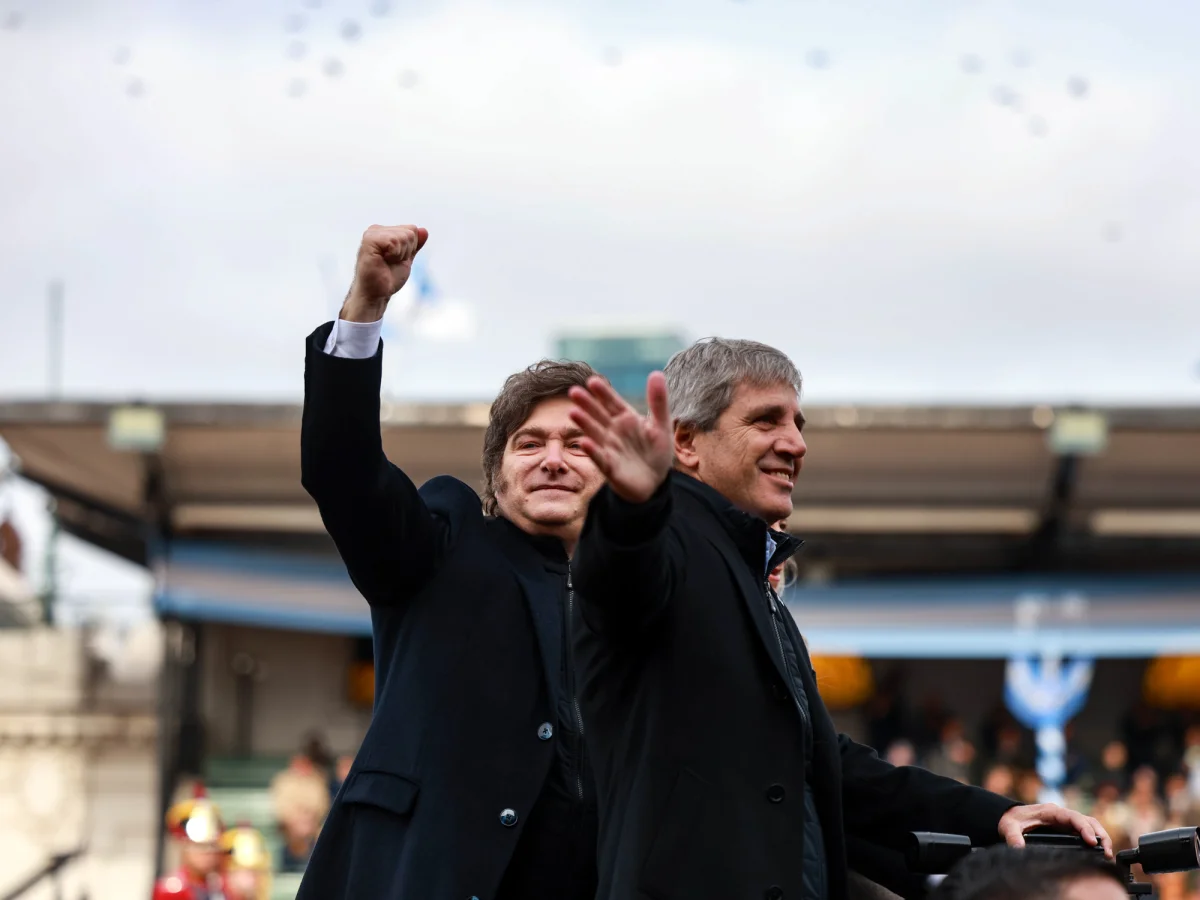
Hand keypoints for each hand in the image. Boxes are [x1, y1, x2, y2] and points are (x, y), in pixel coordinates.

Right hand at [342, 224, 428, 321]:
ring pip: (404, 237)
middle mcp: (377, 229)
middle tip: (391, 263)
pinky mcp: (369, 240)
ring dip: (400, 255)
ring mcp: (372, 233)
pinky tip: (382, 261)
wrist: (376, 293)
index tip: (397, 260)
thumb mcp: (406, 259)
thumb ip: (414, 245)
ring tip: (386, 263)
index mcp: (385, 231)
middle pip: (410, 232)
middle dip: (406, 251)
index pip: (413, 230)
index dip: (410, 249)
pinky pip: (394, 241)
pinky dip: (394, 255)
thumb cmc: (388, 278)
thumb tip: (424, 230)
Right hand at [568, 372, 673, 503]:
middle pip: (599, 415)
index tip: (592, 381)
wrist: (655, 483)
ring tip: (573, 412)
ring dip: (585, 424)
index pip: (613, 402)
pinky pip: (600, 458)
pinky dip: (593, 451)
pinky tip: (585, 442)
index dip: (603, 393)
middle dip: (587, 404)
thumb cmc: (656, 452)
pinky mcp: (610, 468)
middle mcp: (614, 431)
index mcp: (626, 419)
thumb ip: (658, 401)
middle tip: (574, 391)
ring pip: (595, 434)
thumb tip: (656, 373)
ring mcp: (610, 448)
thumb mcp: (661, 425)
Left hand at [997, 803, 1112, 859]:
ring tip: (1108, 854)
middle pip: (1087, 820)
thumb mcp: (1008, 827)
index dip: (1084, 828)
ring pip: (1090, 825)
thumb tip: (1018, 847)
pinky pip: (1086, 832)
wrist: (1009, 817)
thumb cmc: (1011, 820)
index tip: (1092, 842)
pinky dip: (1096, 840)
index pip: (1073, 817)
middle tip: (1107, 852)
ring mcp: (1066, 821)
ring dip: (1101, 837)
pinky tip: (1100, 853)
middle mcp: (1062, 814)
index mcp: (1051, 811)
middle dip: (1100, 834)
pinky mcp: (1068, 829)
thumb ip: (1013, 836)